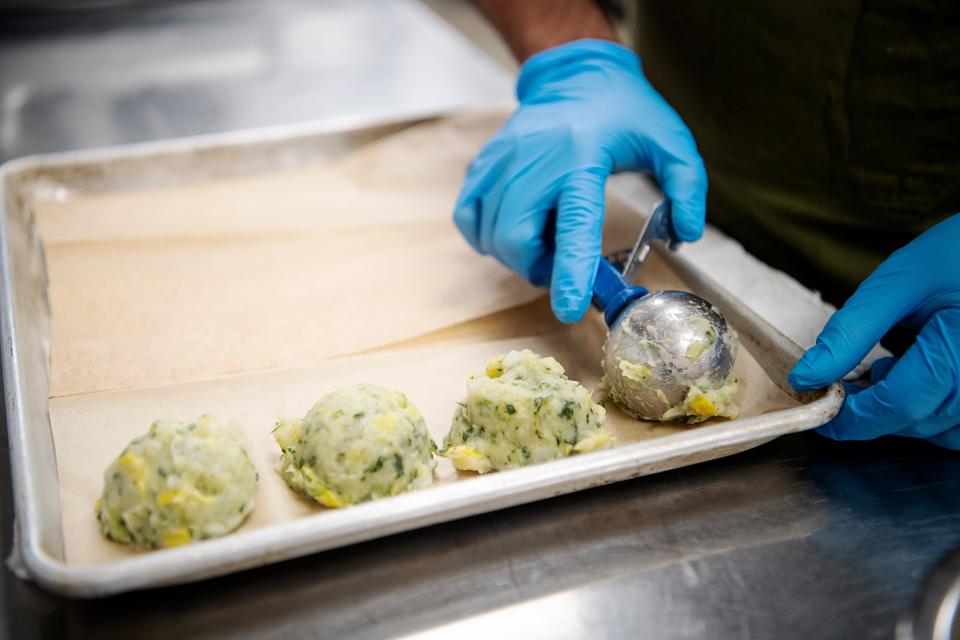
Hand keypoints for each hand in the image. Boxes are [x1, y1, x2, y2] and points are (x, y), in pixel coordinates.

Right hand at [453, 39, 706, 322]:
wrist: (574, 74)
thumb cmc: (623, 110)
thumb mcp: (670, 140)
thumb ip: (687, 187)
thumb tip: (685, 234)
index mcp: (582, 158)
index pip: (573, 224)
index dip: (569, 270)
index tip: (567, 309)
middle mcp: (535, 161)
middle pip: (515, 239)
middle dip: (537, 269)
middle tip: (562, 266)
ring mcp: (502, 161)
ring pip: (490, 234)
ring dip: (515, 255)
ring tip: (544, 240)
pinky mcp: (483, 165)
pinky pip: (469, 217)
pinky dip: (487, 237)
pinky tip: (515, 228)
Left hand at [789, 214, 959, 449]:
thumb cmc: (956, 253)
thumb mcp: (900, 282)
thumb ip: (851, 331)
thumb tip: (806, 377)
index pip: (901, 405)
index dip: (853, 417)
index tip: (821, 413)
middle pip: (921, 421)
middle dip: (873, 413)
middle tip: (845, 385)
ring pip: (946, 432)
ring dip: (906, 417)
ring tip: (889, 372)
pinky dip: (935, 413)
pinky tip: (920, 380)